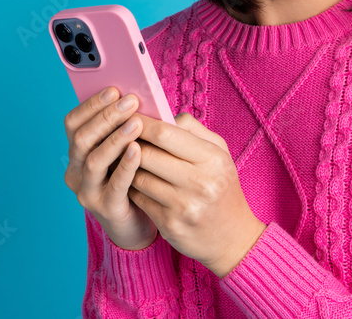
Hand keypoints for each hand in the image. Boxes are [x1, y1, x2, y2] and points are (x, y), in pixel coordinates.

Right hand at [63, 86, 158, 250]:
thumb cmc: (133, 178)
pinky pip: (114, 185)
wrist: (137, 223)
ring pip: (94, 160)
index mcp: (77, 152)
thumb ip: (123, 127)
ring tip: (136, 122)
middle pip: (81, 138)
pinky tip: (138, 150)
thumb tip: (136, 96)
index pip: (73, 123)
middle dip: (106, 116)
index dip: (91, 104)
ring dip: (115, 138)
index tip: (114, 89)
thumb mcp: (123, 149)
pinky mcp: (105, 209)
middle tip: (130, 101)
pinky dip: (125, 165)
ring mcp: (87, 191)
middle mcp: (76, 171)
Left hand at [127, 111, 266, 277]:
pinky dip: (130, 187)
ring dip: (126, 166)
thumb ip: (193, 129)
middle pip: (147, 155)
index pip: (165, 133)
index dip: (141, 123)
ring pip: (138, 177)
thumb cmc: (221, 187)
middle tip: (118, 137)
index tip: (128, 116)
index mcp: (213, 159)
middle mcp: (200, 182)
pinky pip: (138, 198)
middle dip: (128, 143)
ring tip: (121, 157)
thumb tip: (161, 115)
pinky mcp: (170, 225)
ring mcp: (184, 206)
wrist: (233, 237)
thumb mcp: (219, 153)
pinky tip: (129, 180)